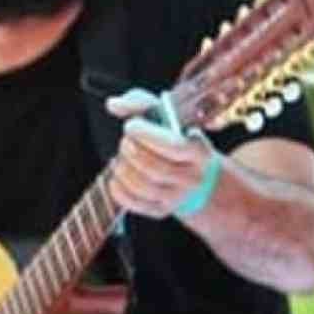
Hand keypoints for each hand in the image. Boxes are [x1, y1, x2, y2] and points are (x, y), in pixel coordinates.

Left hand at [105, 90, 220, 218]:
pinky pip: (134, 203)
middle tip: (125, 140)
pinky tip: (118, 175)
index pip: (174, 146)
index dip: (148, 135)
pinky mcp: (161, 210)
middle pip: (156, 168)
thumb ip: (141, 103)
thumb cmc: (177, 138)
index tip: (131, 125)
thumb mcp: (168, 116)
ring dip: (124, 168)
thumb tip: (114, 105)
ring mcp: (177, 197)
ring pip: (143, 187)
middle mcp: (191, 177)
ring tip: (122, 157)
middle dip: (132, 151)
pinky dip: (118, 188)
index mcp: (199, 152)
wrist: (197, 176)